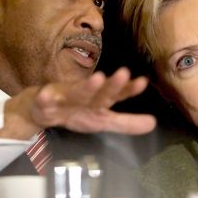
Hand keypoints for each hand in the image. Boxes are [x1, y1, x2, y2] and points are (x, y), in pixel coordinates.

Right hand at [0, 67, 155, 138]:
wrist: (44, 108)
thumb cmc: (78, 111)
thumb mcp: (103, 121)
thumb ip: (126, 123)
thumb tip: (153, 124)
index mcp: (99, 101)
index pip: (118, 95)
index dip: (129, 89)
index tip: (143, 81)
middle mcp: (86, 96)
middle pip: (100, 92)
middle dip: (112, 85)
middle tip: (124, 73)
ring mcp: (66, 97)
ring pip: (77, 92)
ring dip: (87, 87)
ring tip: (97, 79)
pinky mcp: (46, 100)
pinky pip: (45, 100)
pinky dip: (45, 98)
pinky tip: (45, 96)